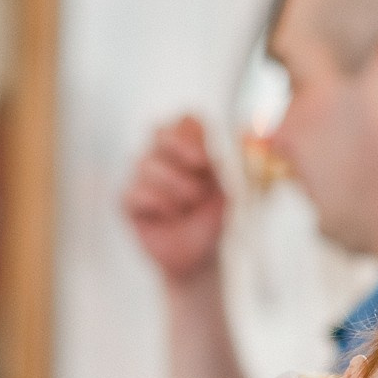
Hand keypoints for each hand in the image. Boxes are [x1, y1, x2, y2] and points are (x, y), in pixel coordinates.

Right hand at [122, 115, 227, 285]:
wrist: (199, 257)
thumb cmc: (211, 220)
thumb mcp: (226, 190)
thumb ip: (226, 163)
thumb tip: (249, 135)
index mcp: (188, 147)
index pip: (186, 120)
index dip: (193, 134)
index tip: (206, 159)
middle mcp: (161, 155)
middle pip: (159, 130)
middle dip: (180, 147)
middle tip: (201, 168)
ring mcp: (141, 176)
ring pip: (146, 163)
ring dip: (175, 185)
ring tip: (188, 205)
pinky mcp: (128, 200)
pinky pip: (134, 190)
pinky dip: (158, 203)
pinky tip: (170, 216)